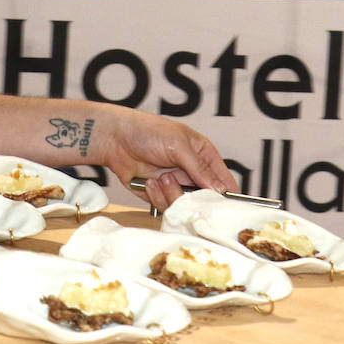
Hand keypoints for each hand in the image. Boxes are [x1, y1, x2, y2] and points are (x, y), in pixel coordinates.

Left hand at [94, 112, 237, 211]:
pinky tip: (148, 182)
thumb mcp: (178, 146)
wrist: (114, 140)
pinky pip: (166, 208)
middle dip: (193, 197)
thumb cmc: (147, 132)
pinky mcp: (160, 196)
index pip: (224, 181)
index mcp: (204, 156)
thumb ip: (200, 169)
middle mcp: (192, 173)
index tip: (228, 211)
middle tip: (181, 189)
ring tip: (160, 178)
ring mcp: (176, 186)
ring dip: (171, 194)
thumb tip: (221, 190)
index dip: (229, 197)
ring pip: (185, 206)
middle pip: (205, 200)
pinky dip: (157, 196)